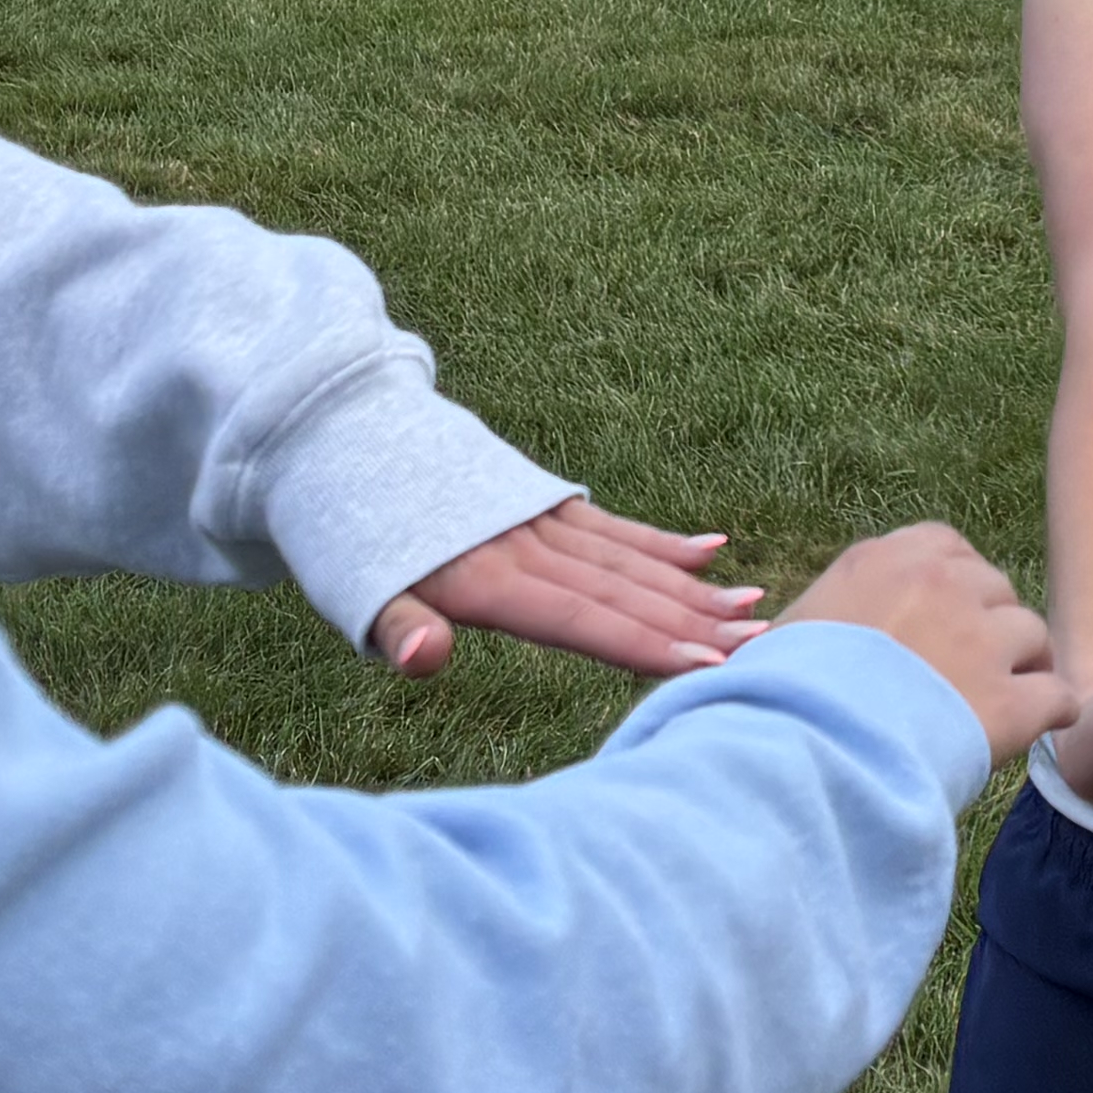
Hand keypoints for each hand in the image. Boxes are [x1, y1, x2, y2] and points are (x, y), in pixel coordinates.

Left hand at [367, 499, 769, 680]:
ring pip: (628, 560)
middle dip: (692, 623)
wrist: (333, 428)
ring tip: (752, 609)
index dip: (643, 645)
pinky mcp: (540, 499)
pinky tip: (710, 549)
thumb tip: (424, 660)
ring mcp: (539, 517)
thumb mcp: (352, 591)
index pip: (579, 620)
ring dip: (691, 588)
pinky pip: (610, 526)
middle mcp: (525, 545)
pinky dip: (660, 541)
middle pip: (621, 591)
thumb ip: (398, 629)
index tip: (708, 664)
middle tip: (759, 648)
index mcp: (484, 578)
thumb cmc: (342, 533)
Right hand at [785, 522, 1069, 767]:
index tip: (946, 618)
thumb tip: (820, 632)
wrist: (804, 753)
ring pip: (1031, 634)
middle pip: (993, 587)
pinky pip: (1057, 695)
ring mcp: (979, 640)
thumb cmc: (777, 701)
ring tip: (1008, 700)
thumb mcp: (791, 632)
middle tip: (975, 667)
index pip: (944, 546)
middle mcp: (938, 585)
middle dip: (989, 623)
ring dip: (1025, 663)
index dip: (954, 584)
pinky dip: (1052, 711)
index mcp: (882, 561)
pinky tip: (1039, 728)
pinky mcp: (1010, 701)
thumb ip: (830, 614)